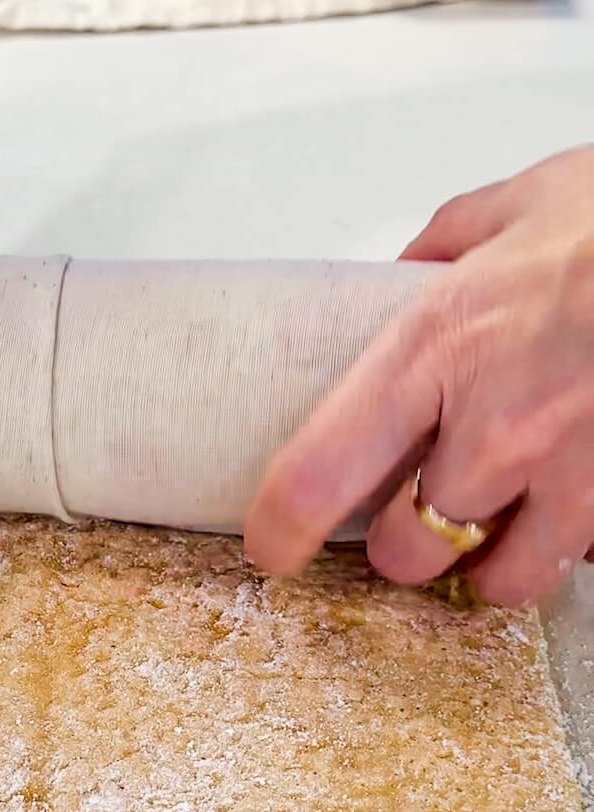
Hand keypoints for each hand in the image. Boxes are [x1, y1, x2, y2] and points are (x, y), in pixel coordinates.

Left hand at [245, 146, 593, 607]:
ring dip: (483, 564)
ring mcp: (572, 473)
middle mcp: (498, 427)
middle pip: (408, 551)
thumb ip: (446, 247)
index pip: (319, 473)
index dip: (280, 528)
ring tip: (491, 529)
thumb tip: (403, 274)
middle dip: (403, 545)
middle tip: (414, 516)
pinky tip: (567, 504)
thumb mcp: (521, 206)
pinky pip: (580, 559)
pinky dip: (566, 545)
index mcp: (437, 348)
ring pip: (496, 581)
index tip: (271, 547)